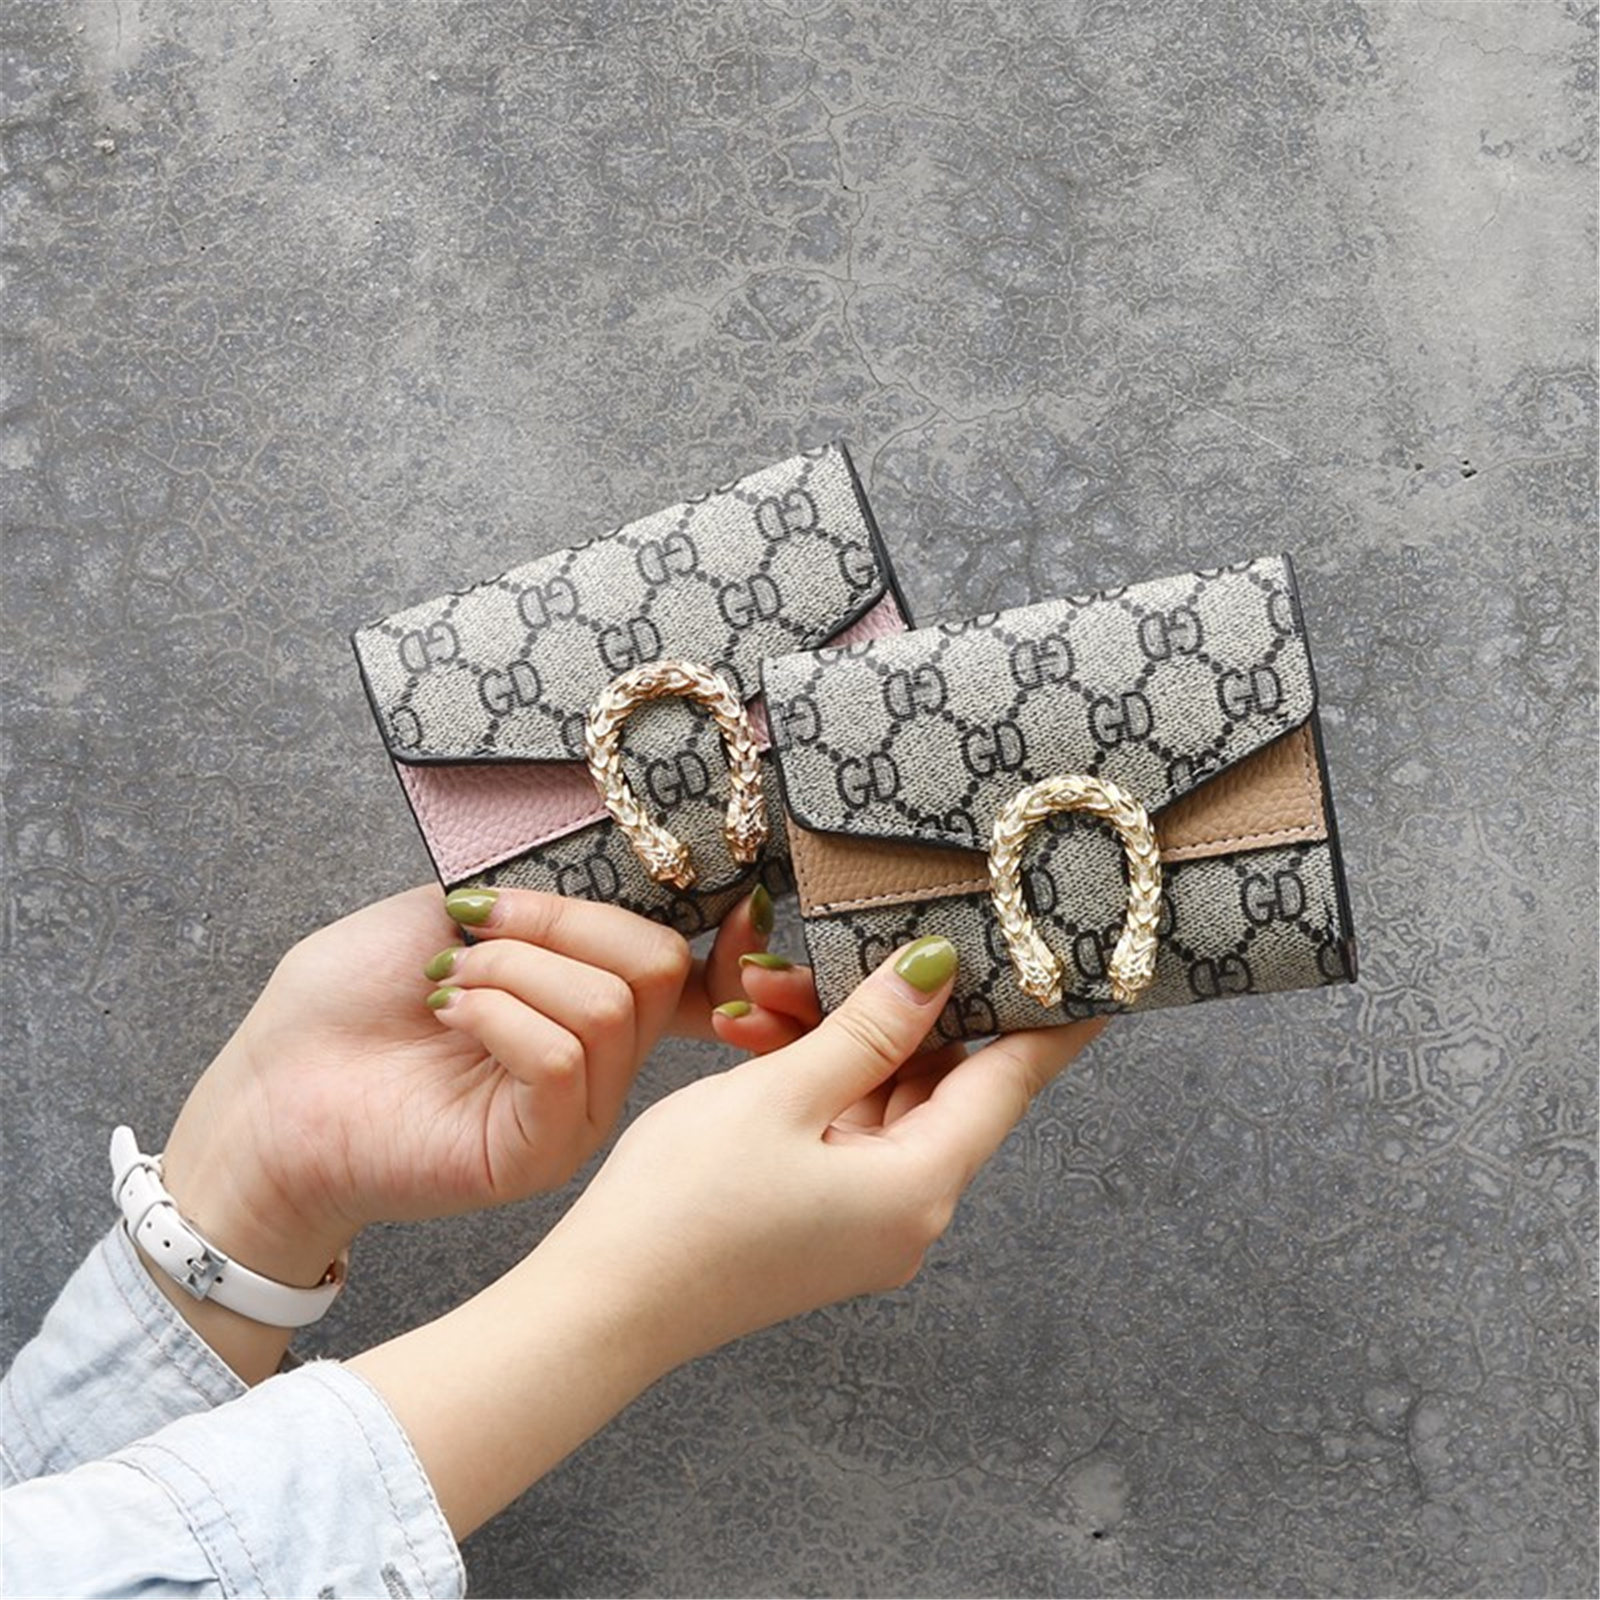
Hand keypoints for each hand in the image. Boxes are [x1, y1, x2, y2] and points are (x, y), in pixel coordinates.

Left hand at [152, 883, 780, 1374]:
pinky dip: (498, 1013)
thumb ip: (545, 891)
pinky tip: (448, 1014)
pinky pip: (561, 1059)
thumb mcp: (452, 908)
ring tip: (446, 985)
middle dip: (563, 922)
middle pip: (657, 965)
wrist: (268, 1090)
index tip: (711, 896)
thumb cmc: (347, 1000)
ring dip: (511, 968)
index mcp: (589, 996)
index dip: (717, 929)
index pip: (688, 961)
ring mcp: (576, 1112)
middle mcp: (601, 1059)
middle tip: (478, 930)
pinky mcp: (539, 1153)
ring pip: (606, 1006)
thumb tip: (627, 874)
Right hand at [556, 934, 1108, 1359]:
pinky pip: (845, 1128)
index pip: (1009, 1084)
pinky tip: (766, 1032)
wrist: (599, 1307)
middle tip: (863, 942)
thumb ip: (870, 1028)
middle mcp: (908, 1211)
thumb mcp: (781, 1093)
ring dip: (841, 1038)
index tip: (1091, 973)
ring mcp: (865, 1221)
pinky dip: (818, 1078)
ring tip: (774, 988)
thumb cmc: (682, 1206)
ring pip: (883, 1099)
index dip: (1051, 1021)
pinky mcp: (824, 1220)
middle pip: (940, 1085)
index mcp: (918, 1187)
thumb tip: (939, 970)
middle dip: (898, 1008)